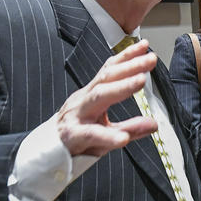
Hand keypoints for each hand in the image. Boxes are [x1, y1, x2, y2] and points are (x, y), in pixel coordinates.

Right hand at [57, 39, 157, 156]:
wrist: (46, 153)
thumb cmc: (77, 135)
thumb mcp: (106, 130)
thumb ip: (130, 126)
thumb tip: (153, 124)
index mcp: (91, 94)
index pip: (110, 70)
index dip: (126, 56)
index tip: (145, 46)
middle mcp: (84, 100)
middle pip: (107, 78)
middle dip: (129, 67)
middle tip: (150, 59)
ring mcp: (77, 116)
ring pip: (98, 97)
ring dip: (121, 88)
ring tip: (140, 81)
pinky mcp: (72, 135)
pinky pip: (91, 134)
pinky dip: (108, 136)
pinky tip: (123, 138)